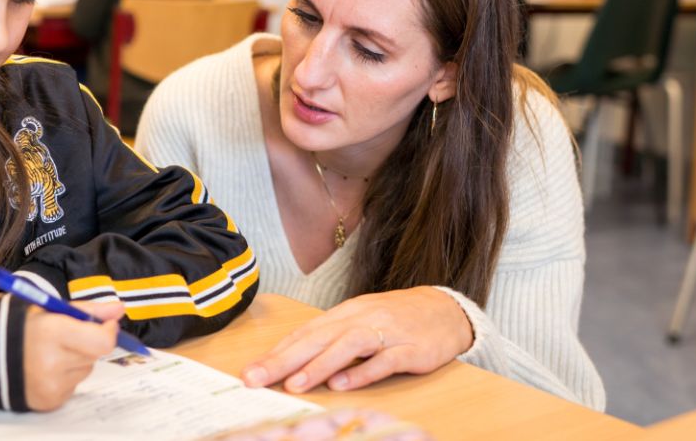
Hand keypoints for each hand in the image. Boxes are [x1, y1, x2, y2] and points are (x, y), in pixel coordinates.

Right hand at [24, 299, 125, 410]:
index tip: (106, 324)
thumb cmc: (21, 328)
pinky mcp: (49, 401)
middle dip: (89, 343)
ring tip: (52, 352)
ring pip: (85, 371)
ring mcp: (50, 385)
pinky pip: (73, 386)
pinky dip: (66, 377)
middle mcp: (51, 362)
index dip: (108, 332)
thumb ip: (87, 310)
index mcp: (52, 332)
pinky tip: (47, 368)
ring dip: (77, 361)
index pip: (102, 341)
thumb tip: (118, 310)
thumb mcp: (51, 310)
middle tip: (69, 336)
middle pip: (94, 355)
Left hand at [241, 287, 471, 393]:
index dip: (276, 352)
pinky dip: (363, 372)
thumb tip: (293, 361)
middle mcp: (361, 319)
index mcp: (345, 313)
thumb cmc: (396, 320)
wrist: (446, 310)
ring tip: (294, 384)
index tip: (250, 372)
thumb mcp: (360, 324)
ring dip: (318, 365)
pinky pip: (384, 360)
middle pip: (317, 338)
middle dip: (284, 360)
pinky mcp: (411, 349)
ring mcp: (386, 332)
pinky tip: (343, 384)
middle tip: (256, 378)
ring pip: (347, 346)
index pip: (304, 332)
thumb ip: (331, 340)